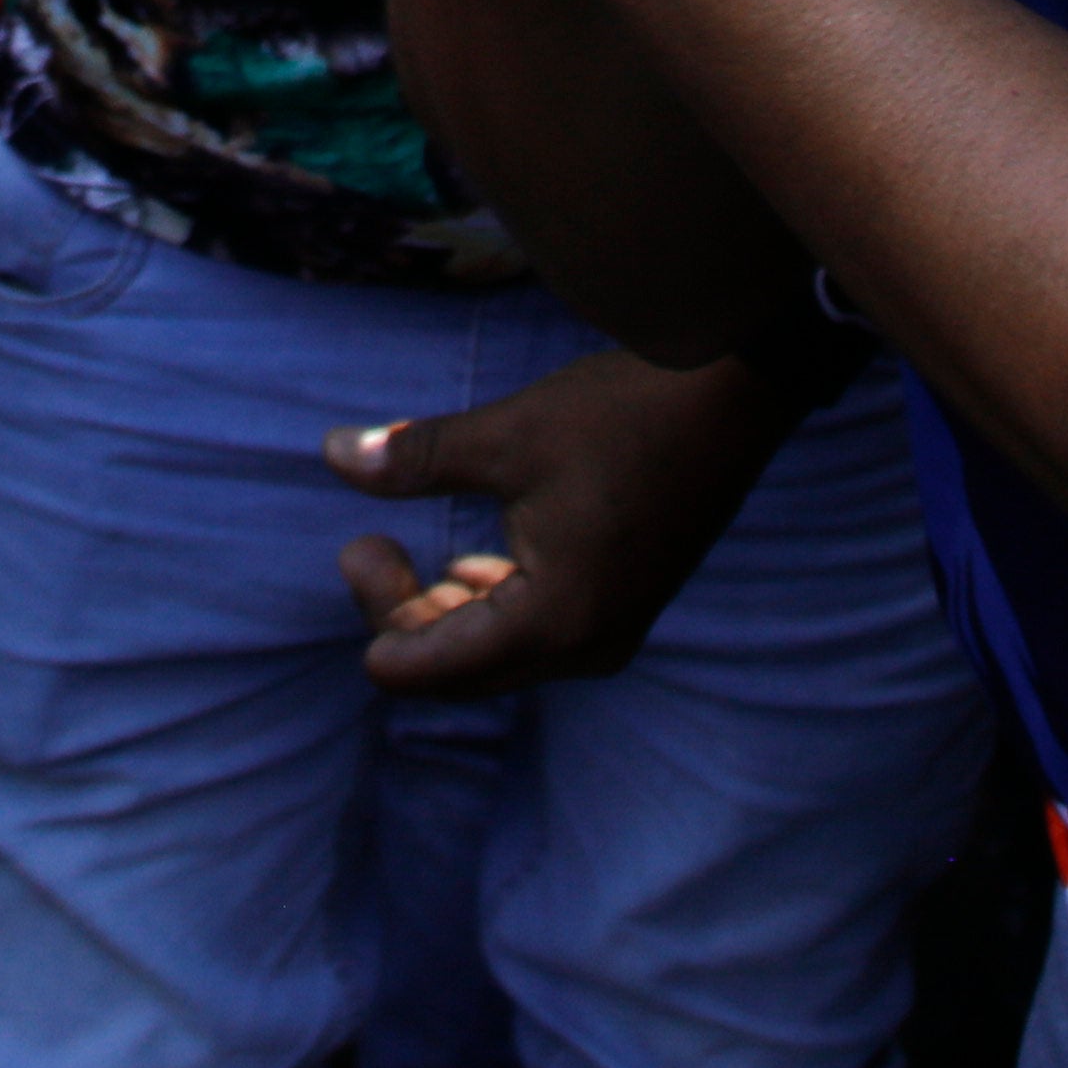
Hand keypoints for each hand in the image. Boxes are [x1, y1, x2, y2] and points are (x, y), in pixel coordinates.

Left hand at [324, 343, 804, 691]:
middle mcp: (583, 649)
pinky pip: (529, 633)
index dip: (377, 613)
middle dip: (401, 612)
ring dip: (439, 608)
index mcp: (553, 622)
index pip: (423, 669)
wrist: (736, 396)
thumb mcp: (506, 434)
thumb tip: (332, 453)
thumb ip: (415, 459)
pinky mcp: (618, 609)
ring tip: (399, 539)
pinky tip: (467, 554)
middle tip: (367, 539)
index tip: (361, 541)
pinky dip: (484, 602)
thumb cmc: (623, 414)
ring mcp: (607, 633)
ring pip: (490, 654)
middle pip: (454, 672)